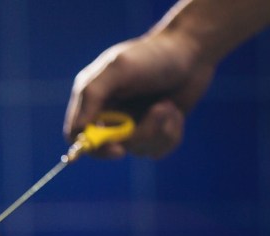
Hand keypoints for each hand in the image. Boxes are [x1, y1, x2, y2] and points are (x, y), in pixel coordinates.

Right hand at [64, 28, 215, 158]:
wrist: (191, 51)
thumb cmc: (153, 56)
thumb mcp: (119, 68)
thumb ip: (93, 95)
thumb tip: (77, 130)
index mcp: (92, 98)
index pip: (77, 134)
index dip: (94, 147)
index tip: (118, 148)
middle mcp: (109, 114)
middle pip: (111, 148)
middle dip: (141, 133)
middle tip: (160, 109)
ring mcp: (131, 124)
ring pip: (139, 150)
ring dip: (160, 129)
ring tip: (168, 104)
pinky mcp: (153, 131)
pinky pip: (158, 150)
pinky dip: (171, 133)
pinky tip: (175, 110)